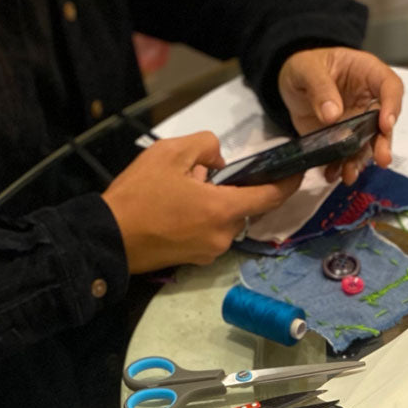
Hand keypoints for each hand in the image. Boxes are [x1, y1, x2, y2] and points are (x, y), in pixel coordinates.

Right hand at [102, 131, 299, 271]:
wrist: (109, 238)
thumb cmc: (138, 196)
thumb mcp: (170, 152)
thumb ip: (205, 146)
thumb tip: (219, 162)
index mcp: (223, 210)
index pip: (270, 197)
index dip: (288, 183)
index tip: (298, 172)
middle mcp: (223, 236)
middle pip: (242, 206)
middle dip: (228, 187)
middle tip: (196, 174)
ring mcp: (209, 252)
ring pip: (224, 218)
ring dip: (212, 202)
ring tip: (179, 191)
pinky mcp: (195, 260)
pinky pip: (209, 232)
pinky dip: (201, 217)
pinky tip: (174, 209)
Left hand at [278, 47, 403, 183]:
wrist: (292, 84)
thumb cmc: (305, 66)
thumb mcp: (307, 69)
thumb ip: (320, 87)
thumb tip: (332, 115)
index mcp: (367, 73)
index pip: (390, 86)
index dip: (392, 105)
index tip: (386, 124)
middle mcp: (368, 100)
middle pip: (384, 122)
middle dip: (383, 142)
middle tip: (382, 159)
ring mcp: (357, 122)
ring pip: (367, 144)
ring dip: (360, 160)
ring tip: (349, 174)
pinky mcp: (344, 139)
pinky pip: (347, 156)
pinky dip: (340, 167)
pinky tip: (332, 174)